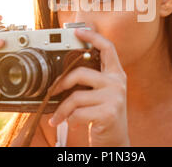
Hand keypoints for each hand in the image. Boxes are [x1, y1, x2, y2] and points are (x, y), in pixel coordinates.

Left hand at [48, 28, 129, 146]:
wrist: (116, 140)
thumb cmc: (104, 115)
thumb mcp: (103, 93)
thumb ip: (93, 80)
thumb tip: (67, 71)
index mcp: (116, 75)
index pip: (108, 48)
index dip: (93, 37)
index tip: (78, 31)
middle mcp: (118, 83)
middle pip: (81, 72)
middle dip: (62, 83)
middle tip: (54, 92)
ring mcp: (115, 98)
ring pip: (76, 96)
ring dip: (62, 109)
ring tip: (58, 117)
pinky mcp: (109, 113)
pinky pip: (78, 113)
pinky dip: (69, 120)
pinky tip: (72, 124)